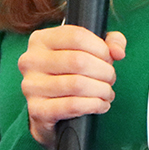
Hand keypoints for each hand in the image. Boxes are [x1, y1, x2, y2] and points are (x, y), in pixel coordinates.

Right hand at [18, 26, 126, 149]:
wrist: (47, 113)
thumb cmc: (68, 76)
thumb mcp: (87, 52)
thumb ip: (109, 43)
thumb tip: (118, 52)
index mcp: (40, 40)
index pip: (76, 36)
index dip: (101, 48)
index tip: (109, 59)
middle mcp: (30, 60)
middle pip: (79, 60)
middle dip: (104, 71)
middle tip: (110, 79)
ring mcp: (31, 86)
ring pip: (77, 84)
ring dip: (101, 90)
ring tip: (107, 93)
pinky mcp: (36, 109)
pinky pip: (72, 105)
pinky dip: (93, 105)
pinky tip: (100, 105)